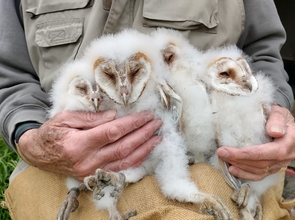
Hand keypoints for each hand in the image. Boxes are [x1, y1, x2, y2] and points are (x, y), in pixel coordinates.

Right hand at [18, 110, 161, 180]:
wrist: (38, 154)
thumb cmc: (52, 133)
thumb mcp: (66, 118)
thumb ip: (91, 118)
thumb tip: (114, 116)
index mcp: (79, 144)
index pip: (113, 132)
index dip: (132, 123)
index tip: (146, 115)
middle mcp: (87, 161)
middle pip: (123, 147)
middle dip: (143, 134)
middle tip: (156, 123)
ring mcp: (92, 171)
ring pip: (125, 161)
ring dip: (144, 149)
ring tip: (157, 137)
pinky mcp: (95, 176)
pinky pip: (120, 169)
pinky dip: (135, 160)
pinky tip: (145, 151)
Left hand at [217, 105, 294, 180]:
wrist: (280, 120)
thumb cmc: (276, 114)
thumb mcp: (279, 111)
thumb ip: (277, 119)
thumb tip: (274, 132)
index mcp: (292, 138)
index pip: (275, 151)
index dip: (255, 154)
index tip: (238, 152)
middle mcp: (289, 154)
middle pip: (264, 162)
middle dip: (241, 159)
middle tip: (222, 152)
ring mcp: (282, 163)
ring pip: (260, 170)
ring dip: (240, 166)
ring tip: (225, 159)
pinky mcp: (273, 167)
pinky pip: (260, 175)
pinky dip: (245, 174)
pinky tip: (233, 169)